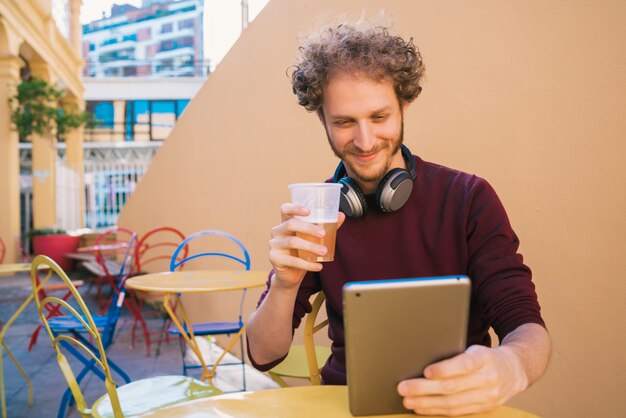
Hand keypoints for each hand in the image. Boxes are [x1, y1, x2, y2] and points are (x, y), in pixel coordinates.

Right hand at [268, 203, 345, 288]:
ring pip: (292, 242)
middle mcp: (277, 231)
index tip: (308, 211)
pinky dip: (307, 264)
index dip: (295, 208)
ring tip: (324, 252)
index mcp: (286, 222)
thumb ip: (326, 227)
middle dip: (308, 228)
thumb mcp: (313, 238)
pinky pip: (292, 260)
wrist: (291, 274)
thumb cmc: (302, 252)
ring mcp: (274, 244)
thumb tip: (341, 216)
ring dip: (310, 247)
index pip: (285, 209)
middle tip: (323, 234)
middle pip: (291, 224)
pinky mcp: (274, 258)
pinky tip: (318, 266)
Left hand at [397, 345, 528, 415]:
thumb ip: (455, 357)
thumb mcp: (475, 350)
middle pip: (452, 386)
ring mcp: (487, 396)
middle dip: (424, 388)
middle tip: (403, 387)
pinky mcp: (483, 408)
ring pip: (452, 403)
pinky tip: (421, 408)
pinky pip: (456, 412)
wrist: (514, 371)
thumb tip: (421, 362)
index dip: (445, 369)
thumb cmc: (484, 357)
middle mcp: (487, 378)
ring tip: (407, 400)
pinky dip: (436, 410)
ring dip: (426, 403)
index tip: (426, 371)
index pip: (464, 365)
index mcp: (484, 358)